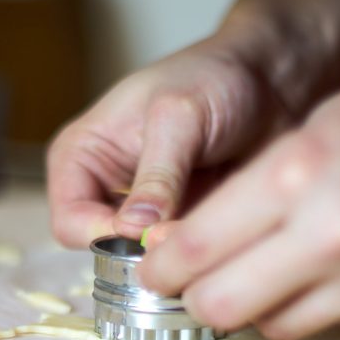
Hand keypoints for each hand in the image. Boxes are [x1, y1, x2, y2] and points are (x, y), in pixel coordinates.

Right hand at [46, 40, 284, 247]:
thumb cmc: (215, 78)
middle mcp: (103, 190)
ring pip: (142, 260)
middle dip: (142, 252)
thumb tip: (133, 229)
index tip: (149, 233)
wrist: (269, 79)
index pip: (69, 222)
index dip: (103, 237)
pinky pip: (177, 259)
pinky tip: (222, 231)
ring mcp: (142, 213)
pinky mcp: (177, 227)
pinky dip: (196, 254)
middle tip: (187, 235)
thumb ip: (157, 175)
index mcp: (80, 158)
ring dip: (174, 255)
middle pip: (103, 249)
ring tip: (211, 226)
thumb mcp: (180, 118)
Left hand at [138, 50, 339, 339]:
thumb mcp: (314, 131)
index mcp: (297, 174)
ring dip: (254, 307)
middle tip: (194, 284)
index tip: (154, 269)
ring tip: (266, 274)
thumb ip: (253, 193)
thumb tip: (194, 246)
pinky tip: (325, 273)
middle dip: (195, 298)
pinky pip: (328, 324)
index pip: (196, 250)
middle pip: (220, 306)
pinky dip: (311, 306)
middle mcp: (330, 235)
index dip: (161, 267)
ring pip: (271, 327)